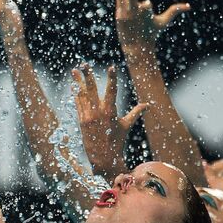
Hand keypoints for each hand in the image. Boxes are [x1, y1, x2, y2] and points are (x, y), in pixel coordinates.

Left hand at [73, 64, 146, 180]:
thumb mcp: (126, 125)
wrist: (104, 157)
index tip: (111, 67)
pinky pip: (78, 104)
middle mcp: (98, 112)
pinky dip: (76, 95)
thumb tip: (148, 105)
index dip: (112, 78)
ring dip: (78, 82)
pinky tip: (73, 86)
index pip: (112, 91)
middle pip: (92, 89)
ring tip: (75, 70)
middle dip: (88, 76)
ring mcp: (88, 116)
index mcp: (111, 111)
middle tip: (84, 64)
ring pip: (82, 95)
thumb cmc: (117, 141)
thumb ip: (135, 113)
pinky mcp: (81, 121)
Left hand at [111, 0, 188, 50]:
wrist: (135, 46)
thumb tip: (189, 6)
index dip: (146, 6)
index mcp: (145, 15)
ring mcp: (125, 12)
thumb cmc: (151, 33)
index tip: (146, 3)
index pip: (146, 7)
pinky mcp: (119, 11)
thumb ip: (174, 11)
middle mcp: (134, 12)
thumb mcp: (163, 22)